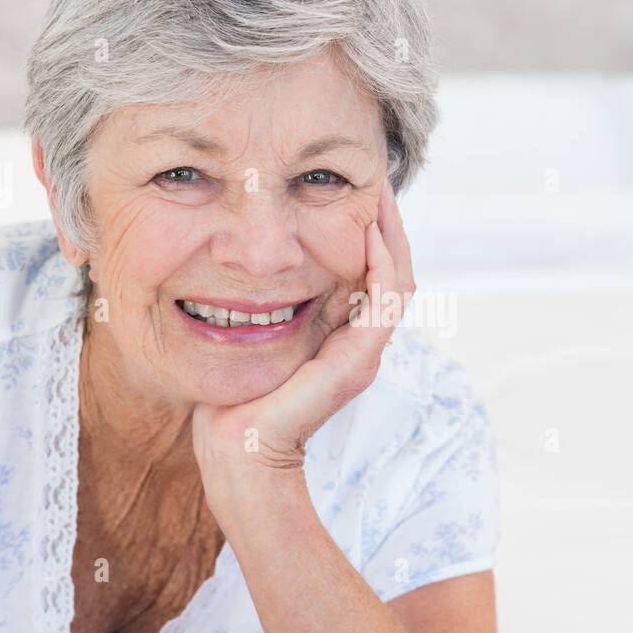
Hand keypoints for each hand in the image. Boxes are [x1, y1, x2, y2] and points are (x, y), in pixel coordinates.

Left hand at [191, 177, 414, 498]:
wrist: (237, 449)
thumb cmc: (233, 402)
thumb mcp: (249, 340)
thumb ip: (260, 310)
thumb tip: (241, 270)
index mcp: (340, 340)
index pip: (373, 279)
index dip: (372, 238)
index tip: (356, 196)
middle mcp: (358, 345)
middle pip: (394, 275)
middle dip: (388, 228)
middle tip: (376, 183)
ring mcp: (362, 354)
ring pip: (399, 283)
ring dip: (393, 237)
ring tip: (380, 197)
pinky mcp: (357, 360)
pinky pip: (385, 302)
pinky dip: (383, 265)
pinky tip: (369, 232)